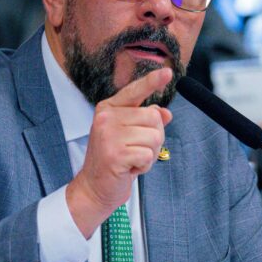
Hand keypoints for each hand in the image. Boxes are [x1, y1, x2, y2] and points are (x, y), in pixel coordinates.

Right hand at [65, 68, 172, 237]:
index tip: (168, 72)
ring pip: (154, 136)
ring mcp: (108, 135)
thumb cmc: (113, 161)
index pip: (135, 90)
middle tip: (135, 150)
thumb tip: (166, 113)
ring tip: (132, 160)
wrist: (94, 189)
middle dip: (153, 138)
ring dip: (149, 153)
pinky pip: (148, 155)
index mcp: (109, 108)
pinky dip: (144, 166)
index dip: (152, 81)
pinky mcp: (115, 154)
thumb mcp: (129, 136)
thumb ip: (146, 122)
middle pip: (154, 118)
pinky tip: (129, 169)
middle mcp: (107, 117)